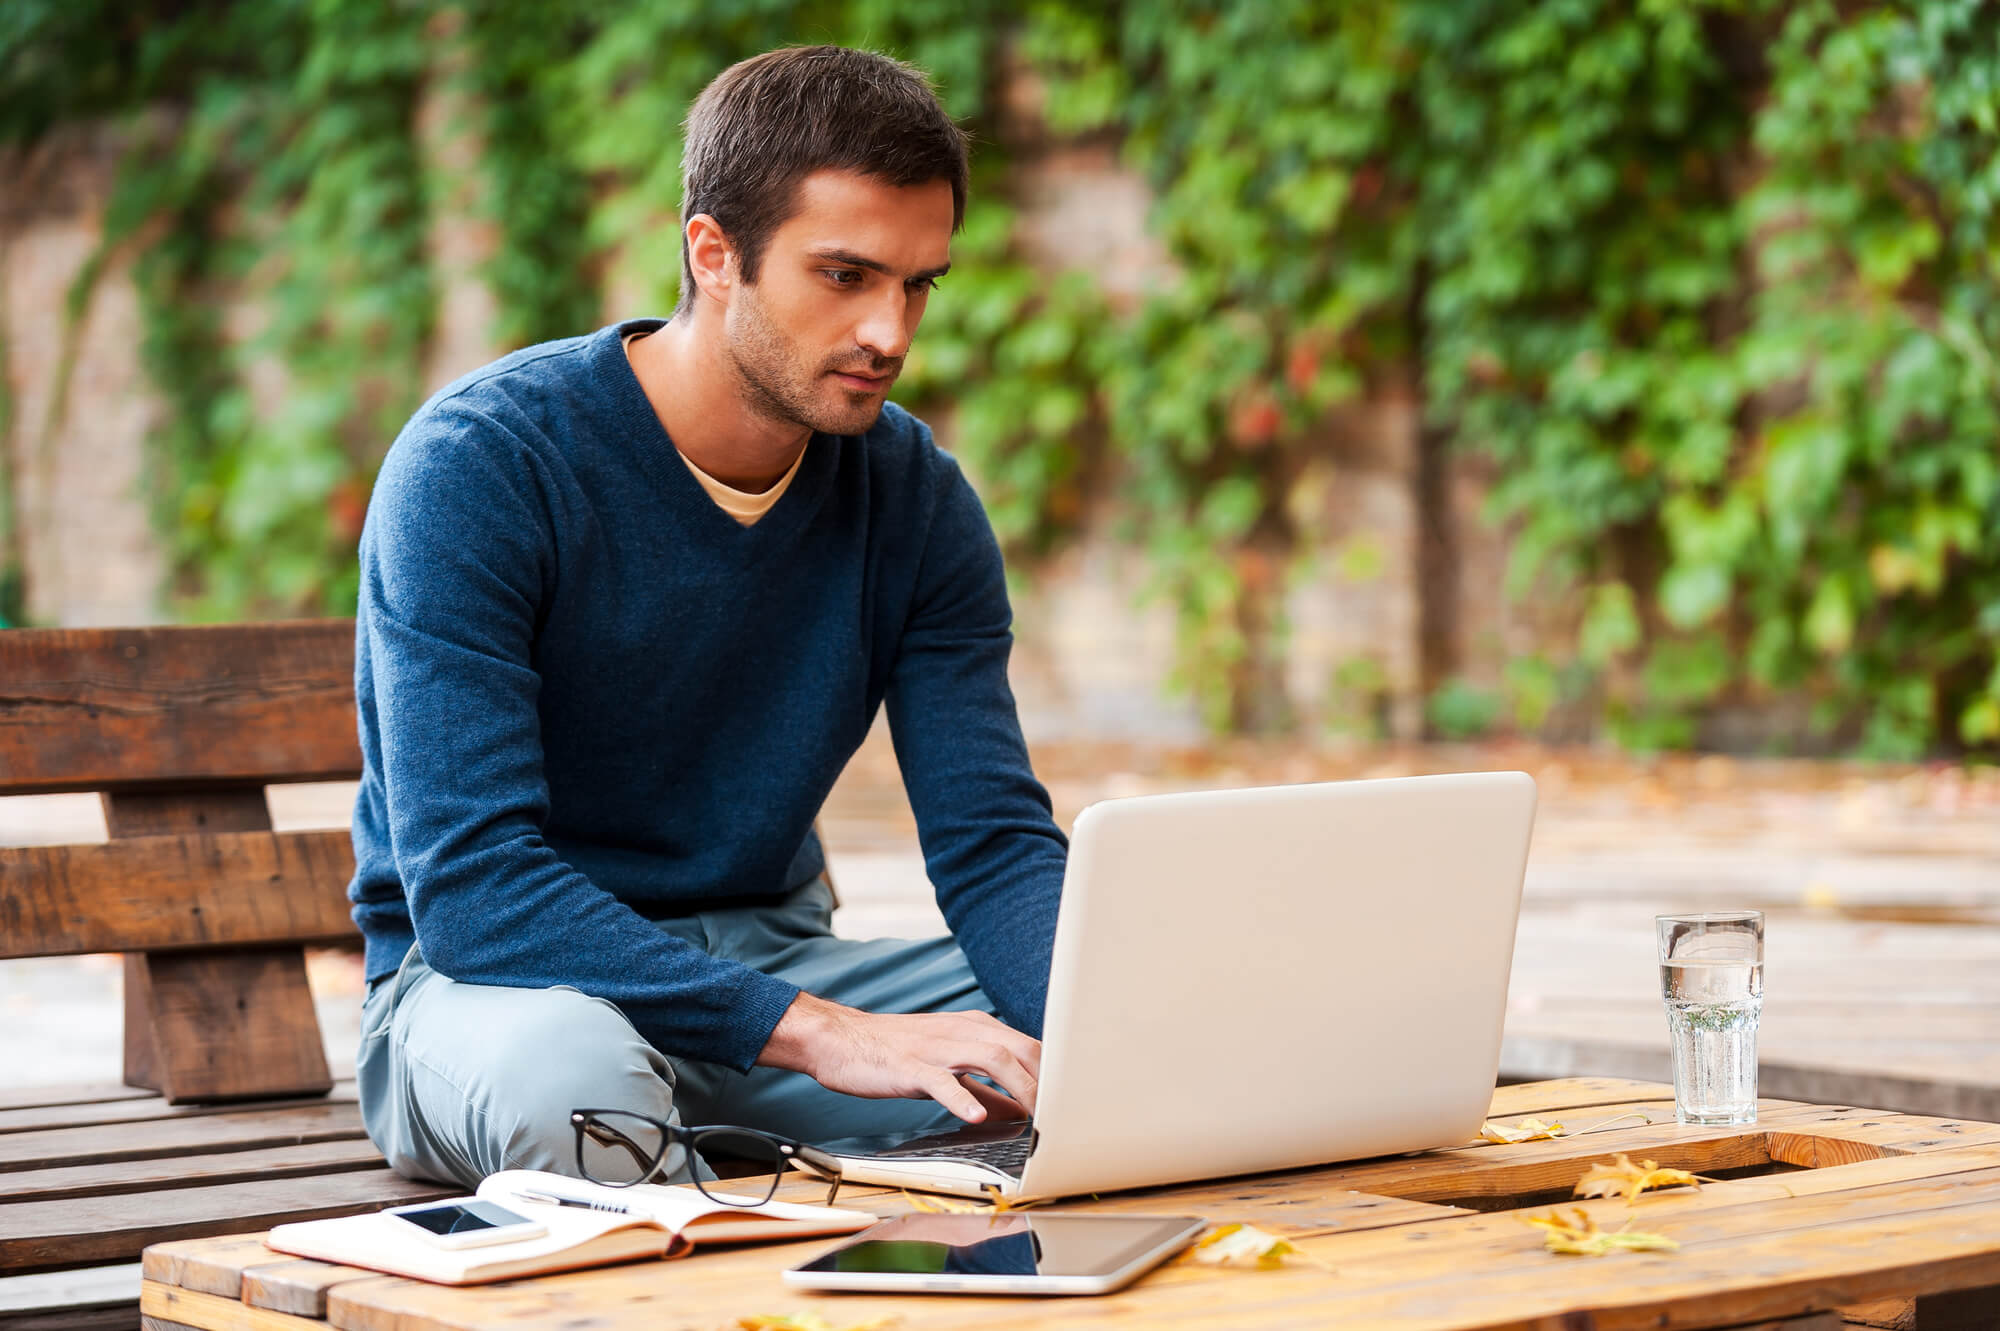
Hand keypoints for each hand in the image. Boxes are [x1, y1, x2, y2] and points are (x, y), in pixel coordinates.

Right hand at [757, 993, 1040, 1123]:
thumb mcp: (947, 1069)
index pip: (1029, 1046)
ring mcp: (937, 1047)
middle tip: (1067, 1114)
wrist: (841, 1041)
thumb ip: (985, 1089)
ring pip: (991, 1059)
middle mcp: (962, 1031)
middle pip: (1019, 1049)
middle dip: (1048, 1080)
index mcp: (974, 1029)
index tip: (1075, 1101)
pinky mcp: (910, 1066)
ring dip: (1019, 1088)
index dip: (1055, 1073)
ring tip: (1037, 1117)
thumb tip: (1020, 1112)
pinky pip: (941, 1080)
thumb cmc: (895, 1055)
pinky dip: (962, 1097)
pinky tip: (976, 1115)